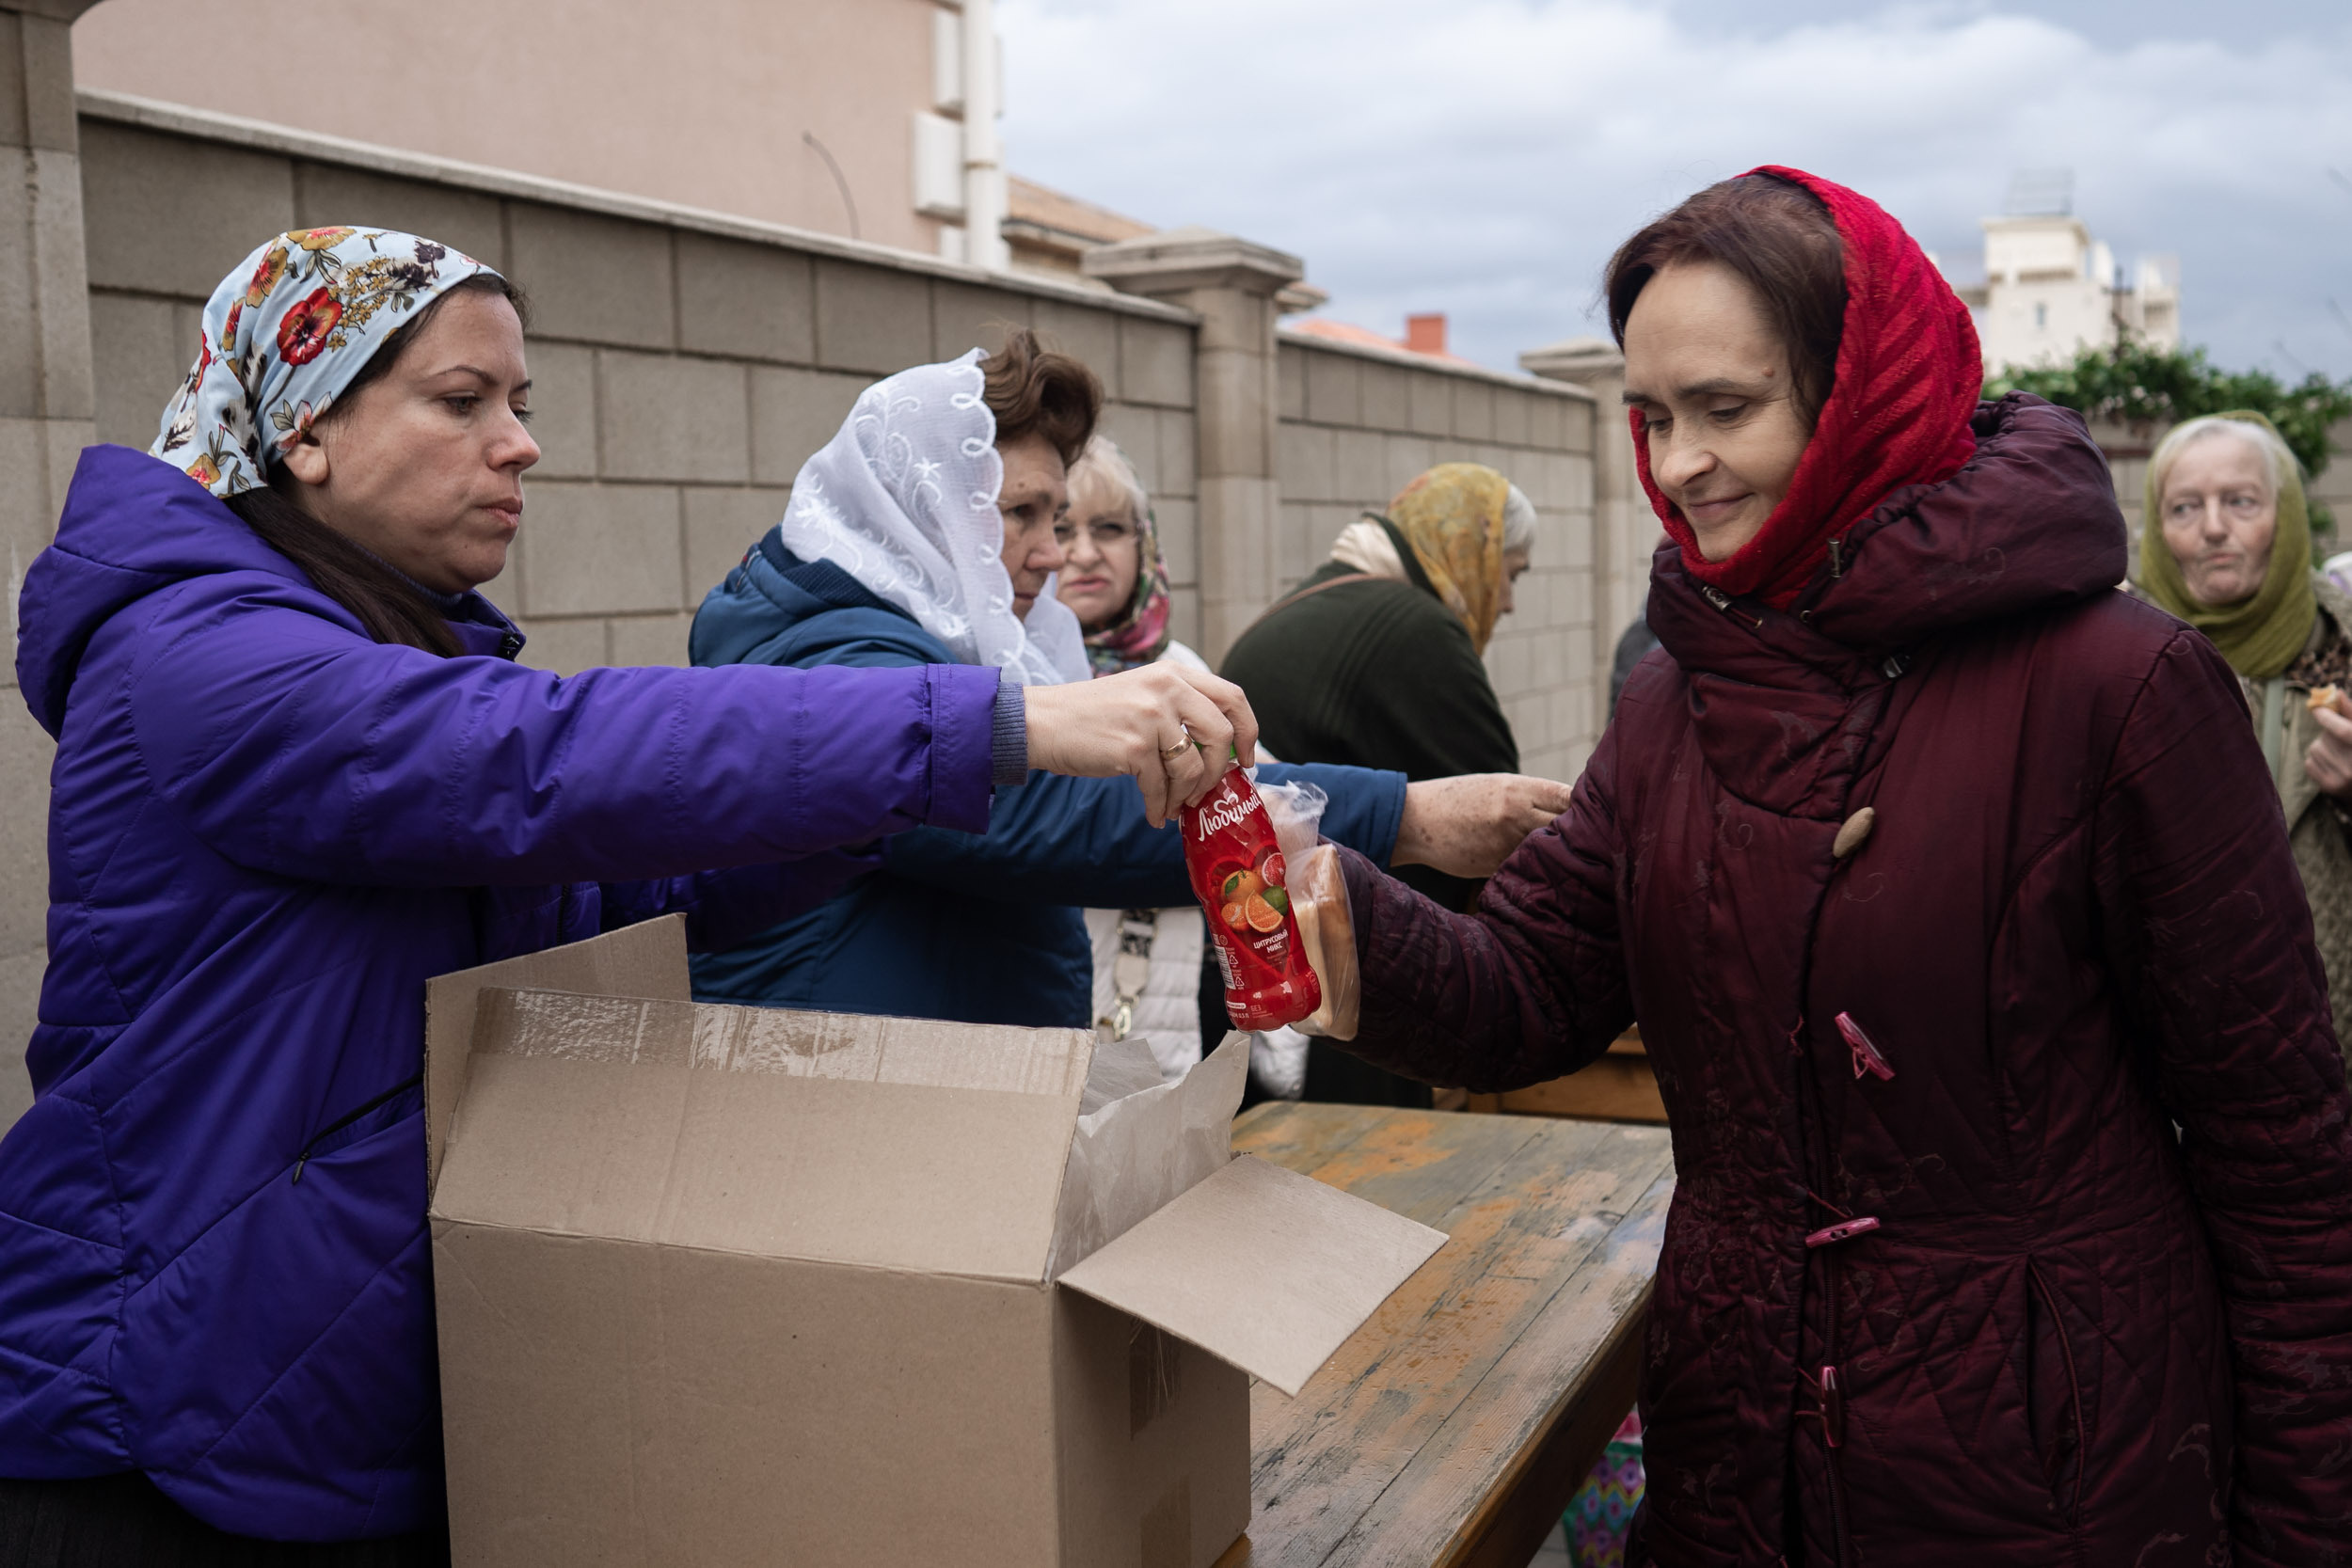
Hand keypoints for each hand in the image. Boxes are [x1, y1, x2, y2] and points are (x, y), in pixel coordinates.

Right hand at [1023, 665, 1259, 827]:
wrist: (1042, 722)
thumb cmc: (1092, 715)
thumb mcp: (1142, 693)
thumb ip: (1180, 708)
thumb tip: (1224, 750)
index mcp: (1173, 673)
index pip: (1233, 697)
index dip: (1249, 731)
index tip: (1246, 758)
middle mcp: (1166, 689)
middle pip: (1223, 735)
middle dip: (1220, 771)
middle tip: (1206, 791)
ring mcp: (1151, 717)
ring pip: (1194, 768)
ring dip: (1187, 796)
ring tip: (1174, 806)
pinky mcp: (1133, 748)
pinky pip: (1162, 788)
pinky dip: (1160, 808)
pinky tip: (1155, 815)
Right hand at [1391, 773, 1575, 879]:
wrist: (1415, 820)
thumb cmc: (1458, 799)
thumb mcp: (1495, 786)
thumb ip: (1529, 797)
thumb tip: (1567, 810)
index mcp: (1517, 788)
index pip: (1569, 796)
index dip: (1585, 806)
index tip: (1594, 814)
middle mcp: (1515, 814)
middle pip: (1566, 826)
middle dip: (1577, 833)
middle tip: (1587, 840)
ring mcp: (1505, 842)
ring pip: (1548, 851)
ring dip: (1557, 855)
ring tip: (1565, 857)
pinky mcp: (1495, 865)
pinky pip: (1525, 868)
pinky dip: (1532, 868)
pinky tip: (1533, 868)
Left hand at [2308, 703, 2351, 797]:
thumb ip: (2351, 713)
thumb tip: (2337, 693)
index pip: (2343, 731)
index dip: (2328, 718)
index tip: (2318, 710)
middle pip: (2327, 738)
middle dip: (2329, 733)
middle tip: (2342, 740)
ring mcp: (2343, 778)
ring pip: (2315, 749)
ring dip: (2323, 746)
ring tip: (2340, 753)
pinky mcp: (2331, 787)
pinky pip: (2309, 763)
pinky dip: (2317, 759)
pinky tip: (2333, 763)